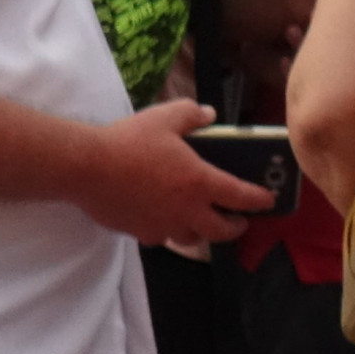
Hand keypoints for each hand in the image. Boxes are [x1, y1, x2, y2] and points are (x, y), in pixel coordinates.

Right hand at [81, 101, 266, 248]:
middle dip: (235, 227)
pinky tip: (155, 218)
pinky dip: (163, 230)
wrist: (85, 168)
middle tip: (236, 220)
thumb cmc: (128, 141)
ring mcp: (162, 225)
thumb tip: (209, 114)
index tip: (269, 200)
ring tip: (195, 221)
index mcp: (201, 182)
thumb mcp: (163, 117)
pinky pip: (158, 237)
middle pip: (222, 231)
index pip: (243, 197)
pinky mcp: (138, 232)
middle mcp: (188, 210)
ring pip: (190, 238)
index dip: (261, 199)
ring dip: (199, 231)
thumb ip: (191, 114)